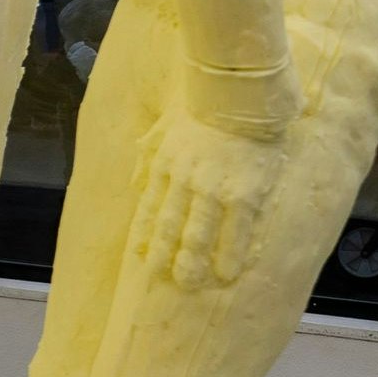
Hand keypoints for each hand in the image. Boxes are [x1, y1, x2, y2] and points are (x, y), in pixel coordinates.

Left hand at [131, 109, 285, 288]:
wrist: (238, 92)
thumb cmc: (203, 105)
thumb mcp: (166, 127)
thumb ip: (148, 154)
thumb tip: (133, 181)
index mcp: (166, 165)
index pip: (149, 206)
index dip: (144, 233)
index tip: (140, 255)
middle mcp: (185, 182)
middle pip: (170, 226)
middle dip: (164, 254)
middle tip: (163, 279)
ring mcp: (214, 189)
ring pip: (198, 233)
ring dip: (192, 261)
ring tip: (189, 283)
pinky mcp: (244, 192)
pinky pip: (236, 230)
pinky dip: (230, 253)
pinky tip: (228, 273)